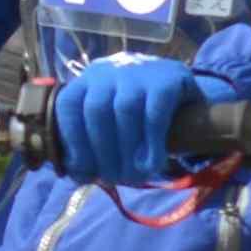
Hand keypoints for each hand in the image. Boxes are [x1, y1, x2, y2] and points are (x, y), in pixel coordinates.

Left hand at [48, 53, 205, 182]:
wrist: (182, 88)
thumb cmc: (138, 115)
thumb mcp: (111, 121)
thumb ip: (92, 144)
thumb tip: (80, 176)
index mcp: (89, 80)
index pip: (68, 105)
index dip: (73, 142)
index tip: (84, 172)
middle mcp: (111, 71)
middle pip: (96, 110)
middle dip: (102, 151)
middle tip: (115, 178)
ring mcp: (140, 72)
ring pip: (125, 110)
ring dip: (127, 150)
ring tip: (135, 177)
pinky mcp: (168, 80)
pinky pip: (155, 113)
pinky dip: (152, 143)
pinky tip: (153, 164)